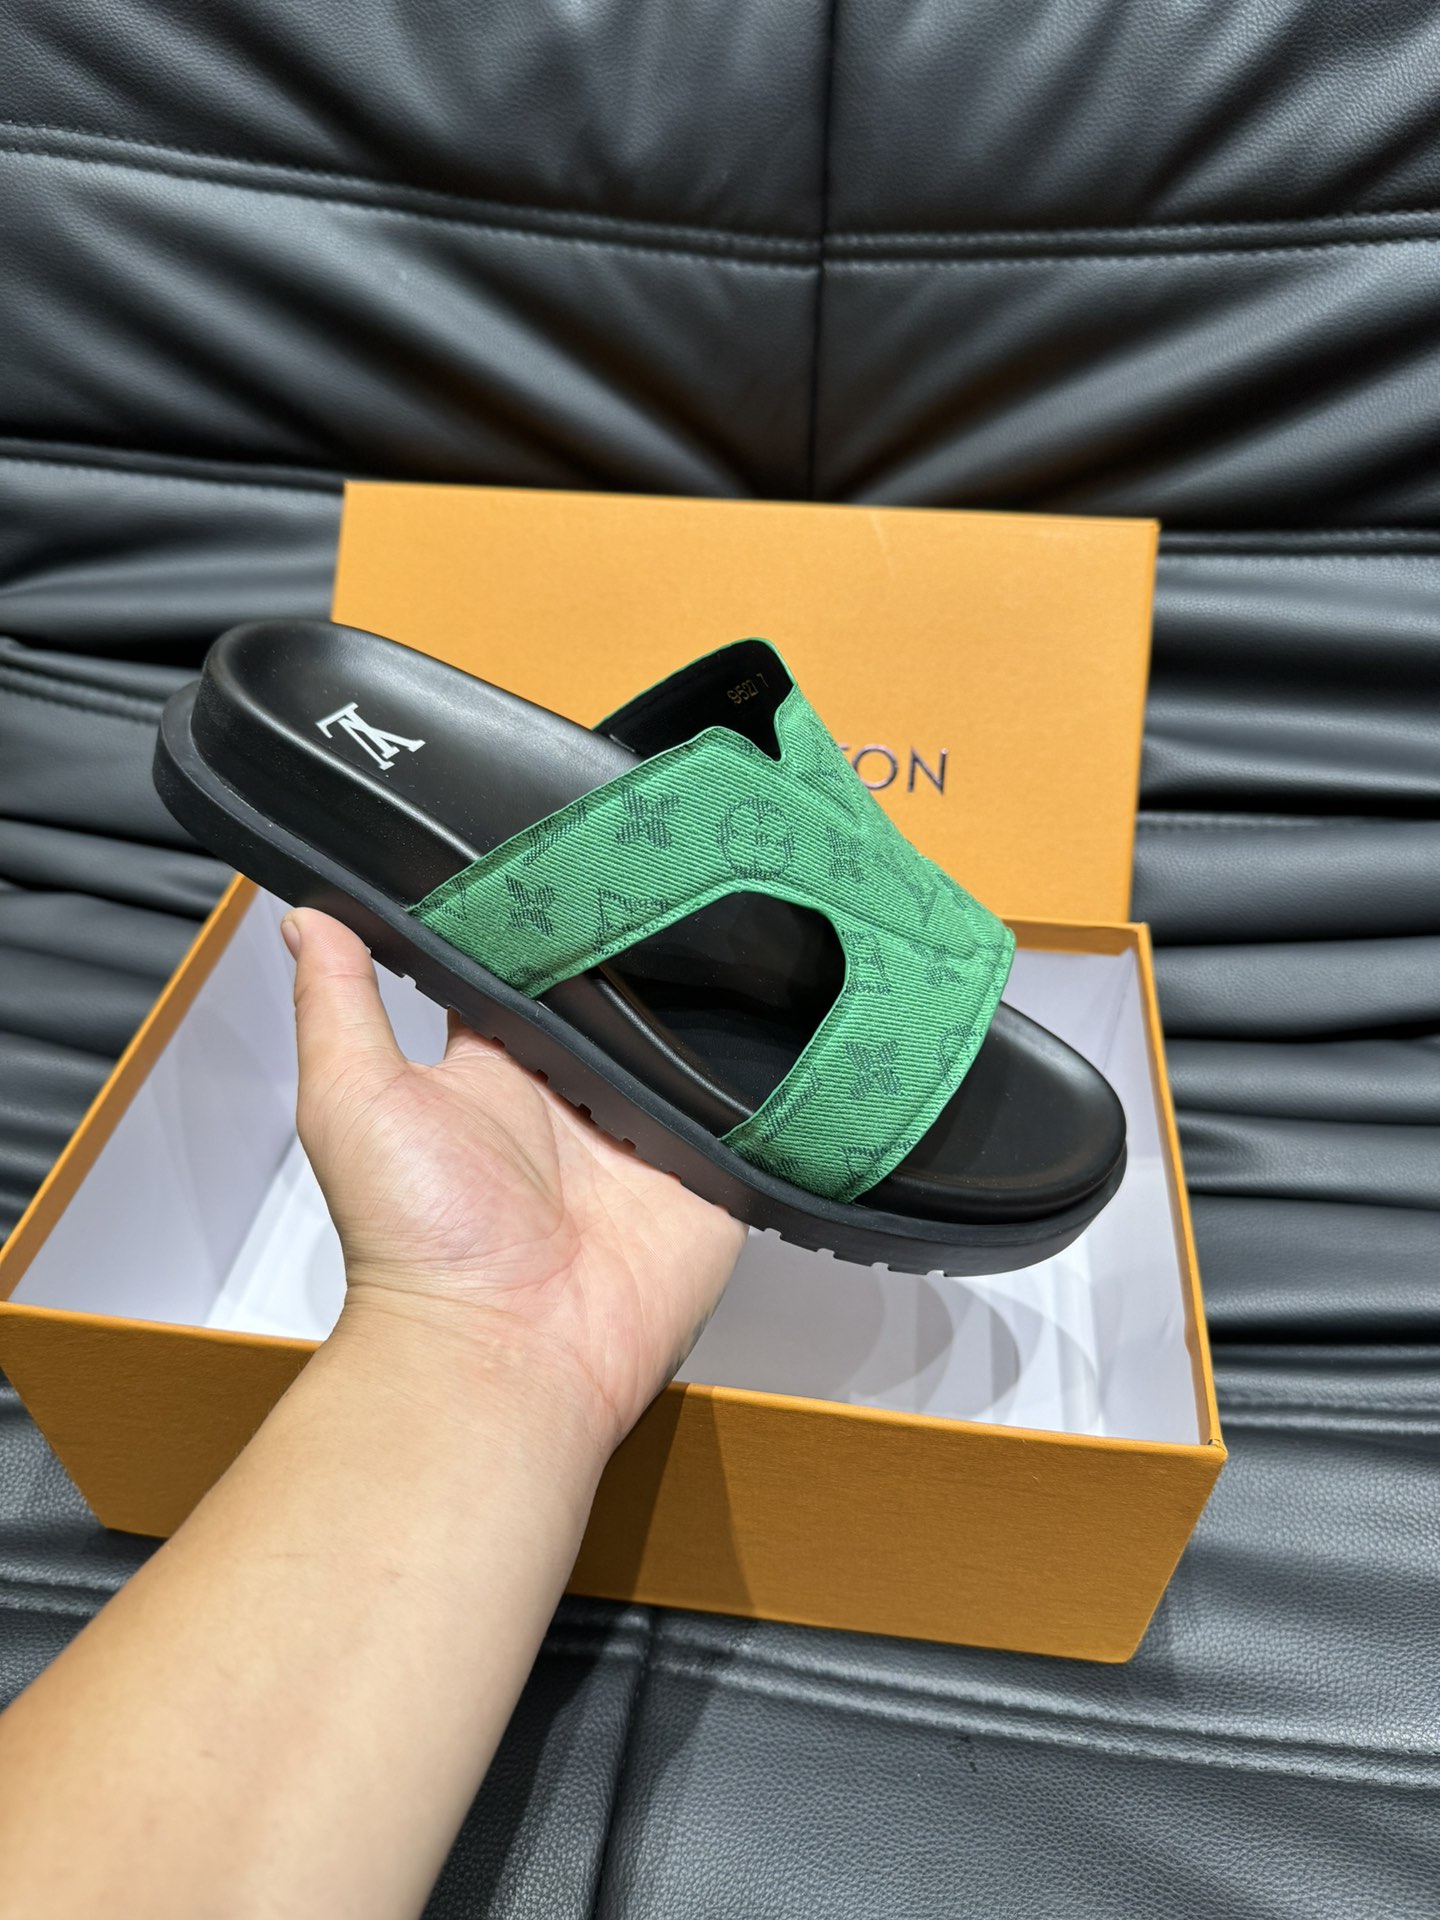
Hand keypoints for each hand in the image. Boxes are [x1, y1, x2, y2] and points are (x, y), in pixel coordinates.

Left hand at [282, 908, 745, 1459]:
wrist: (506, 1353)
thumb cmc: (418, 1244)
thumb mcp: (353, 1100)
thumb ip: (336, 1004)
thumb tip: (308, 918)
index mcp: (498, 1065)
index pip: (530, 967)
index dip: (549, 912)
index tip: (572, 842)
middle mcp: (576, 1092)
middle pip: (622, 995)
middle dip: (644, 942)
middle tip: (673, 863)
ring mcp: (648, 1131)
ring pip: (692, 1039)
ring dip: (710, 998)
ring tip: (742, 919)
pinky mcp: (712, 1172)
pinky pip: (753, 1109)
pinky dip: (769, 1074)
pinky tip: (789, 1015)